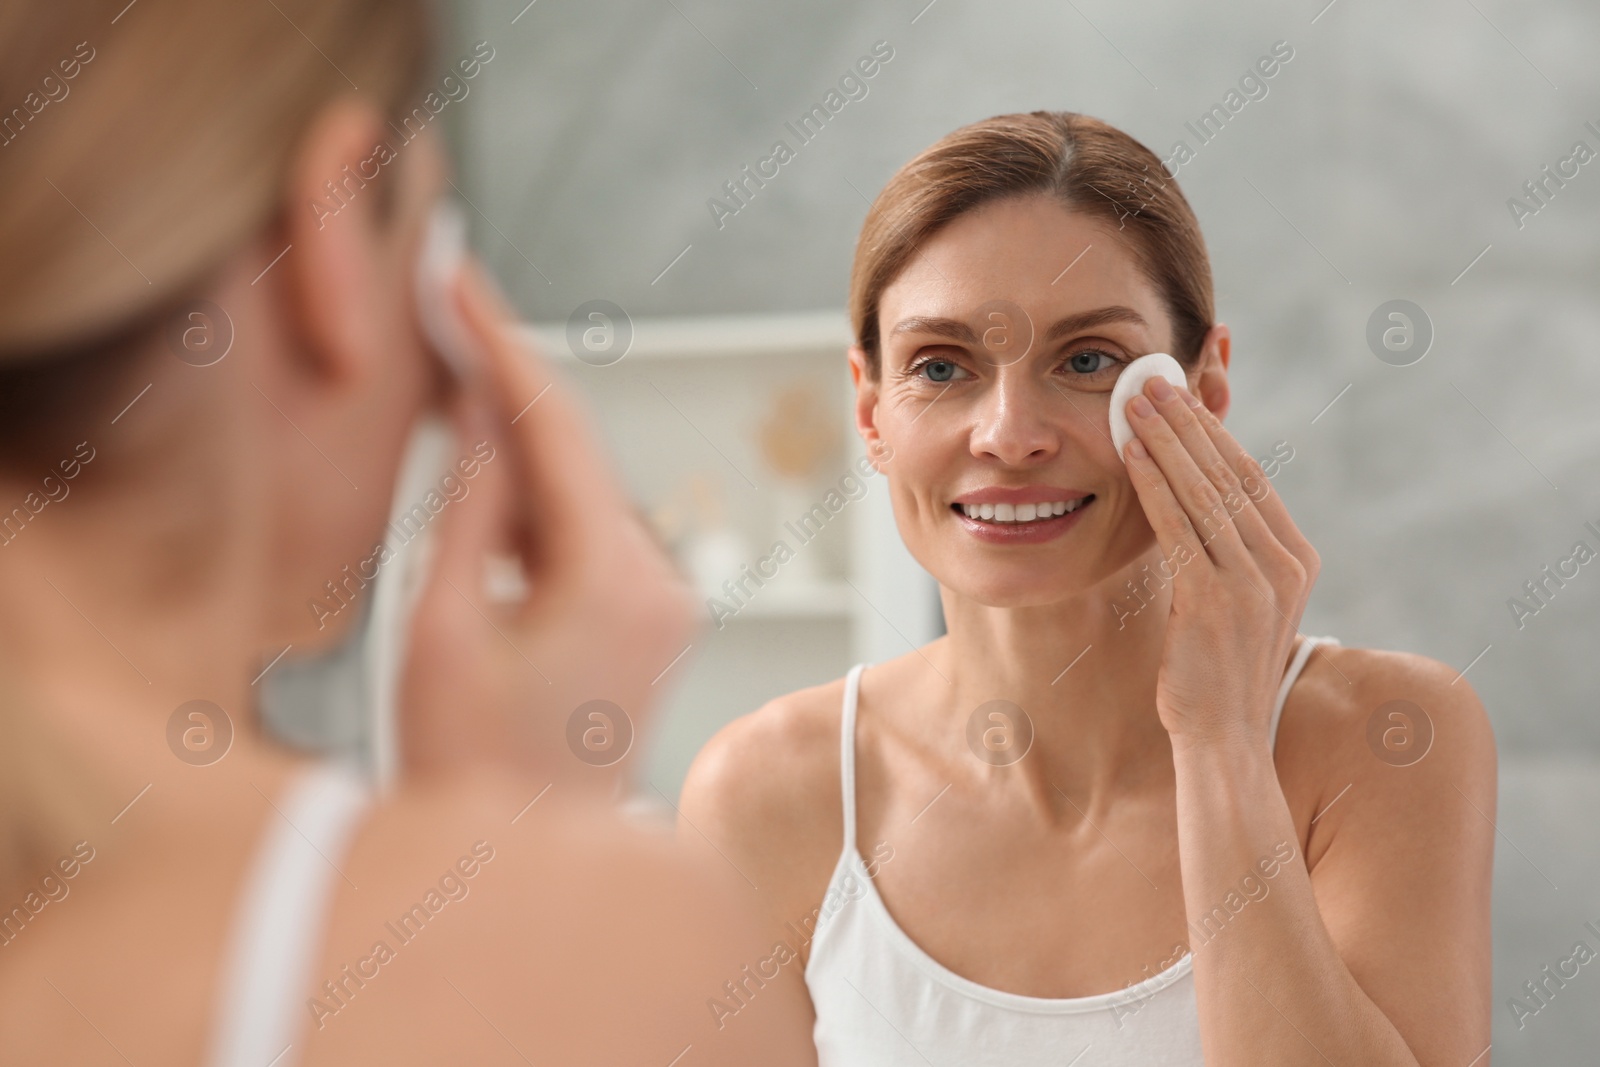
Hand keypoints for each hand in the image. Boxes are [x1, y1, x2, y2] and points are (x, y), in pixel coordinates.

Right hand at [400, 260, 697, 784]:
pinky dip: (537, 496)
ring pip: (582, 484)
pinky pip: (589, 528)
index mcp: (615, 581)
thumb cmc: (471, 767)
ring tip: (447, 380)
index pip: (555, 427)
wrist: (528, 861)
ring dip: (519, 438)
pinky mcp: (651, 616)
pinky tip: (484, 468)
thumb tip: (478, 416)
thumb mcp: (440, 628)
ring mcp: (665, 600)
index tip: (454, 276)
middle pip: (576, 448)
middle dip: (506, 382)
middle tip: (441, 310)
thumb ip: (466, 509)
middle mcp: (661, 580)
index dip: (498, 343)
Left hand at [1121, 376, 1319, 747]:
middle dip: (1187, 422)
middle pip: (1230, 474)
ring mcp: (1256, 583)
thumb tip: (1196, 502)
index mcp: (1297, 560)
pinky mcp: (1217, 600)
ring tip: (1135, 402)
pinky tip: (1131, 454)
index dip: (1213, 432)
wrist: (1224, 740)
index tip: (1183, 396)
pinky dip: (1154, 484)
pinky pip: (1179, 527)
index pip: (1252, 478)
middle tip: (1152, 381)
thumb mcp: (1236, 602)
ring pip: (1204, 492)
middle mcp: (1285, 565)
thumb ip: (1229, 553)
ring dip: (1166, 441)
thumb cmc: (1217, 672)